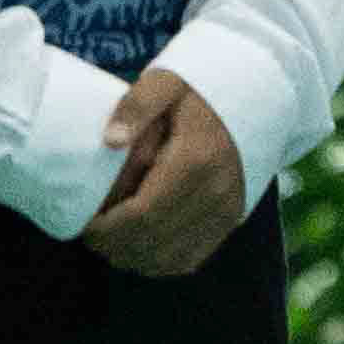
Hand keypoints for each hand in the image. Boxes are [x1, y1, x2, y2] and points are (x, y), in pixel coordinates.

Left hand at [82, 70, 251, 277]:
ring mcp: (227, 210)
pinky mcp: (232, 219)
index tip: (85, 225)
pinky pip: (192, 258)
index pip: (141, 213)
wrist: (258, 95)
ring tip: (112, 243)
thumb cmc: (203, 88)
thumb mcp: (167, 82)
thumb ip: (136, 106)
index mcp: (195, 160)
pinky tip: (142, 248)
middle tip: (92, 237)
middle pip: (153, 240)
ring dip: (134, 257)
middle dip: (114, 246)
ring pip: (171, 256)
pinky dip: (161, 262)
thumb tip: (110, 141)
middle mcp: (215, 192)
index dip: (107, 229)